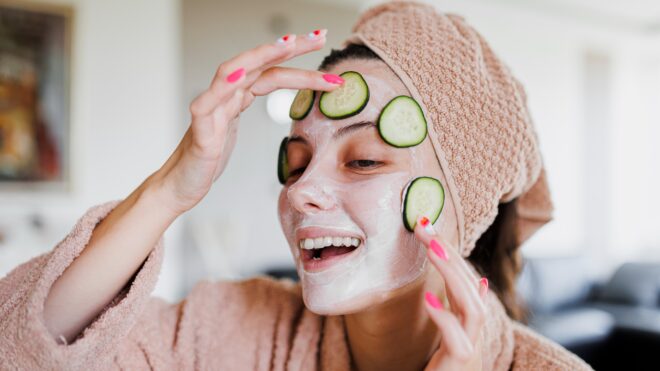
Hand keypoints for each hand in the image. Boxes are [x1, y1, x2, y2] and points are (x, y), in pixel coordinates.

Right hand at [152, 30, 343, 215]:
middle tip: (320, 36)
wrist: (178, 187)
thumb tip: (282, 111)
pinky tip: (241, 74)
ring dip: (261, 56)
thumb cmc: (206, 161)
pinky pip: (207, 104)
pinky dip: (223, 86)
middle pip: (258, 64)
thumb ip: (249, 114)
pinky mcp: (199, 132)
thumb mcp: (236, 133)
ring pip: (233, 73)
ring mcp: (210, 112)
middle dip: (289, 48)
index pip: (271, 72)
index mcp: (236, 98)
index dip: (296, 59)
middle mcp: (223, 98)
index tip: (320, 45)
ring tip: (288, 44)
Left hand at [414, 216, 488, 370]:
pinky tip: (429, 298)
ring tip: (432, 250)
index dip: (452, 253)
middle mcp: (475, 336)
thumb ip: (462, 311)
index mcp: (471, 325)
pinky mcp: (460, 366)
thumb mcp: (451, 336)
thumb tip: (479, 281)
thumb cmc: (445, 369)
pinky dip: (446, 318)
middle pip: (470, 290)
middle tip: (426, 227)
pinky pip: (458, 341)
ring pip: (473, 311)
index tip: (429, 226)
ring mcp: (470, 352)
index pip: (467, 282)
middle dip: (450, 256)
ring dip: (453, 277)